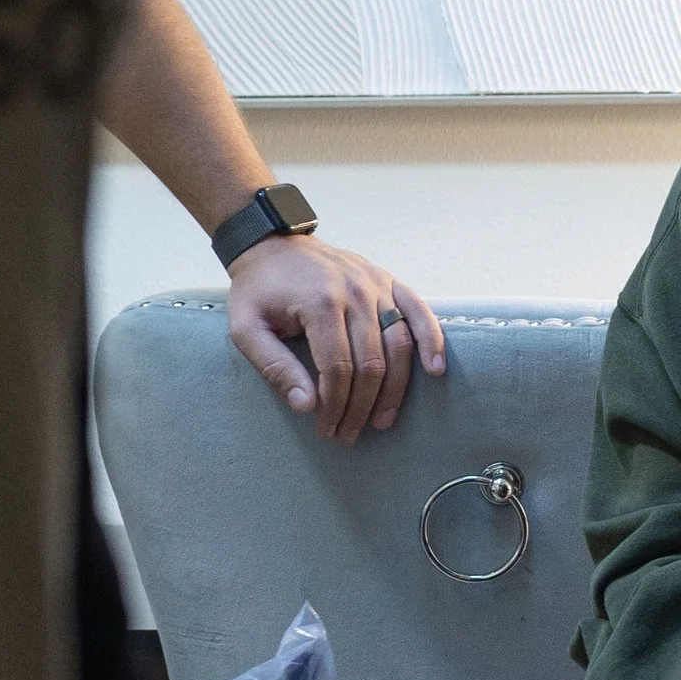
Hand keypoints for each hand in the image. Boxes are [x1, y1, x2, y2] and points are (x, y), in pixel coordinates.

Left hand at [225, 235, 445, 443]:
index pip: (338, 368)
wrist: (272, 245)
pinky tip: (435, 369)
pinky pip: (419, 312)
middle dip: (361, 407)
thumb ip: (274, 367)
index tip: (327, 429)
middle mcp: (355, 292)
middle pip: (371, 364)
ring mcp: (376, 285)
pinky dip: (432, 341)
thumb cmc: (257, 290)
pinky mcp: (389, 281)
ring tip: (382, 420)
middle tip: (348, 434)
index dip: (336, 406)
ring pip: (399, 346)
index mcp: (320, 302)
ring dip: (394, 390)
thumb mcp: (245, 328)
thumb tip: (307, 406)